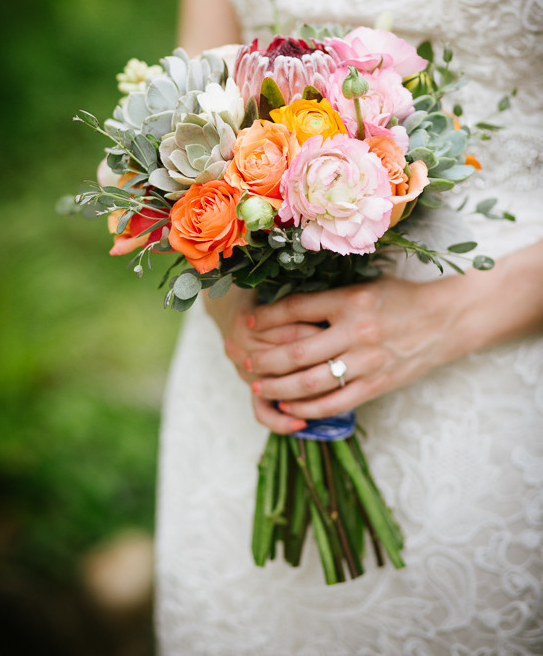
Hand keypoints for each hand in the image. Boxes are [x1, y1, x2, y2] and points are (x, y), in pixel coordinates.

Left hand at [209, 242, 542, 433]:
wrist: (447, 320)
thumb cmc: (403, 299)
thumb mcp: (366, 286)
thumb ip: (330, 298)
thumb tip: (288, 307)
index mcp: (351, 300)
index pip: (296, 309)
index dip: (267, 318)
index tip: (248, 322)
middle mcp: (356, 331)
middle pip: (297, 350)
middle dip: (265, 358)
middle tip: (245, 360)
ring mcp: (367, 362)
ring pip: (312, 381)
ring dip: (279, 386)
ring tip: (259, 386)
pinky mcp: (377, 385)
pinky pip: (336, 402)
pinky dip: (309, 407)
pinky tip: (290, 406)